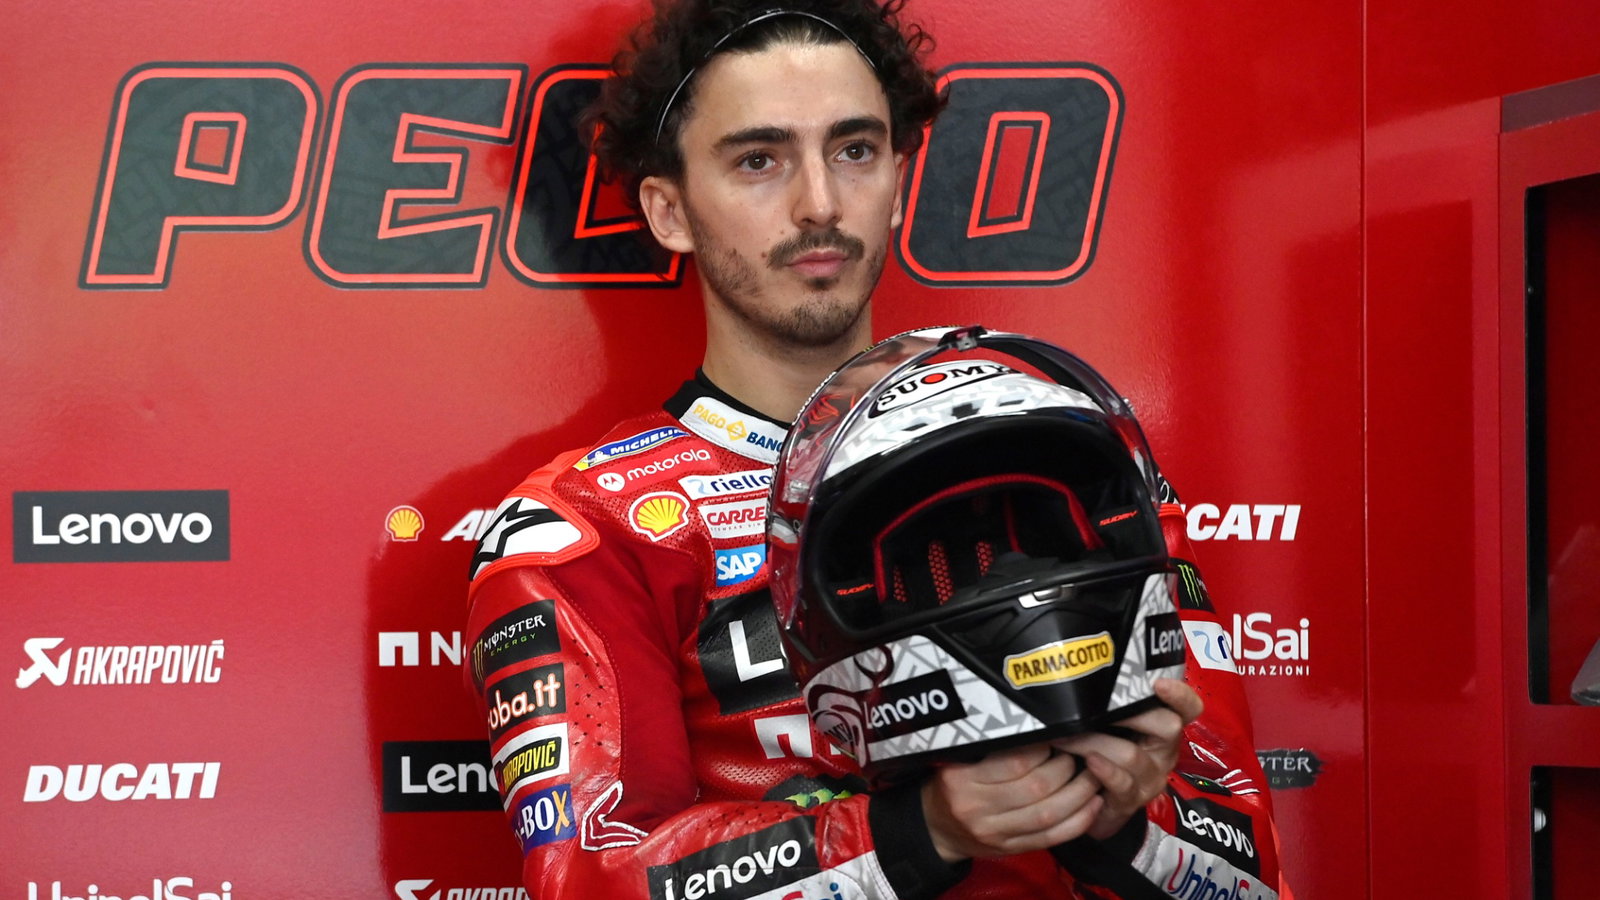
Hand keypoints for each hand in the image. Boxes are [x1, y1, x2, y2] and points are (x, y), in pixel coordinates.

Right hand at [921, 742, 1104, 862]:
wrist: (935, 829)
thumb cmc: (951, 786)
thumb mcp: (959, 761)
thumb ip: (993, 750)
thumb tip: (1039, 729)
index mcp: (963, 780)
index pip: (1015, 762)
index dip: (1044, 749)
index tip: (1056, 738)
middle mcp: (977, 808)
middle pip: (1036, 788)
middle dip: (1065, 769)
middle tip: (1076, 755)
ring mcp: (995, 833)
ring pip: (1048, 815)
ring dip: (1078, 795)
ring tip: (1092, 777)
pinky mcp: (1011, 849)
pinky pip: (1051, 838)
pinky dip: (1078, 822)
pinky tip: (1092, 806)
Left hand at [1049, 678, 1202, 839]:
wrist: (1091, 804)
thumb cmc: (1100, 751)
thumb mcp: (1108, 726)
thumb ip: (1106, 704)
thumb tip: (1077, 673)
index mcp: (1163, 728)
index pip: (1188, 708)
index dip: (1180, 695)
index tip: (1160, 683)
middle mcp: (1164, 752)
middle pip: (1168, 727)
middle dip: (1131, 714)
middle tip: (1094, 707)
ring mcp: (1151, 778)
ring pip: (1133, 755)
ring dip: (1094, 742)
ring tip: (1066, 736)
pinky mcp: (1133, 801)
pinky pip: (1123, 783)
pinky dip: (1104, 770)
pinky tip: (1088, 762)